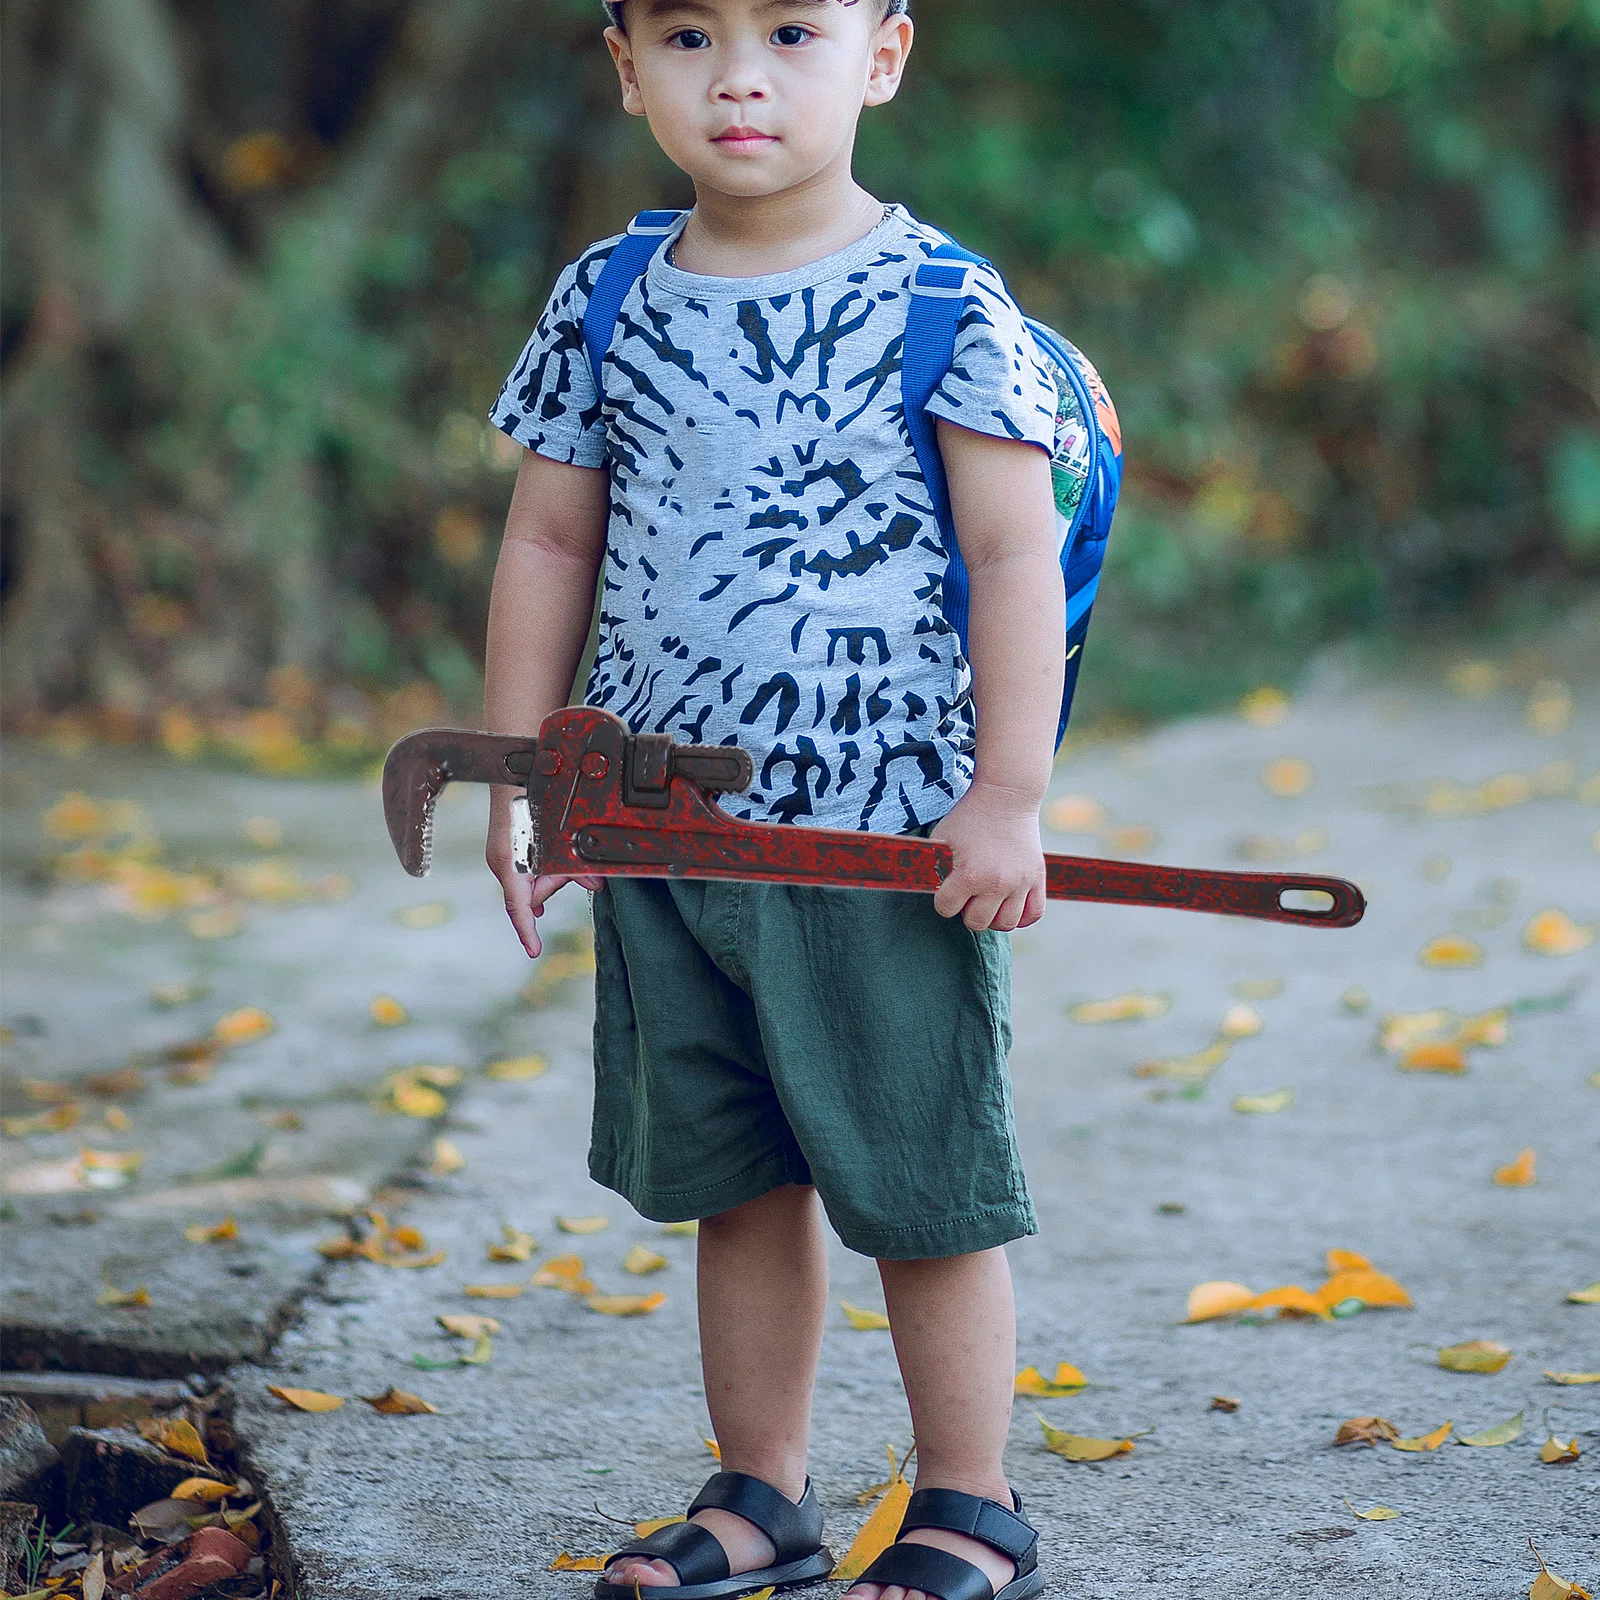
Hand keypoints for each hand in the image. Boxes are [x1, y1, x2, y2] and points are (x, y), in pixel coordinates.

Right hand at [486, 786, 601, 957]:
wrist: (514, 767)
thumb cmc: (532, 800)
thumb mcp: (560, 839)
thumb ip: (576, 867)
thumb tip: (595, 886)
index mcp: (510, 864)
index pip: (518, 907)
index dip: (527, 932)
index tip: (534, 951)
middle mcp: (503, 863)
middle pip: (532, 894)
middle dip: (556, 889)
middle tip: (583, 876)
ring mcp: (502, 855)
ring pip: (532, 880)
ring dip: (554, 876)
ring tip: (574, 862)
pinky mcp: (507, 847)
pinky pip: (527, 869)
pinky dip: (544, 871)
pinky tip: (560, 869)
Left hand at [928, 782, 1046, 931]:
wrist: (1006, 797)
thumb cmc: (969, 817)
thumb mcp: (942, 838)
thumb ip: (935, 867)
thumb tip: (932, 890)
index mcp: (970, 875)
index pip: (946, 908)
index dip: (942, 900)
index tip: (947, 888)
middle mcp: (997, 883)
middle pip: (977, 922)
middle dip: (966, 911)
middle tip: (967, 894)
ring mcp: (1020, 883)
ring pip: (1006, 924)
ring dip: (992, 917)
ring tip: (987, 901)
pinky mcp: (1037, 878)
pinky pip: (1033, 914)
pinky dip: (1021, 917)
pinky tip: (1009, 906)